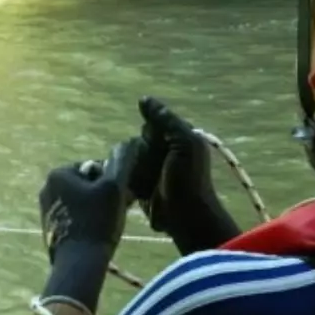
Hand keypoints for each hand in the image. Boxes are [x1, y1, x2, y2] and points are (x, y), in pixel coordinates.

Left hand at [39, 138, 141, 263]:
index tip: (119, 196)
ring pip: (82, 201)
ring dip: (98, 207)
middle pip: (87, 184)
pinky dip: (87, 220)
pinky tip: (97, 233)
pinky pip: (74, 216)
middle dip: (104, 194)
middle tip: (117, 210)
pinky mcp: (50, 227)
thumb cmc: (98, 222)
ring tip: (108, 223)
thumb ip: (121, 161)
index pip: (94, 167)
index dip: (111, 181)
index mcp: (58, 173)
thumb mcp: (114, 187)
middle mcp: (46, 188)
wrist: (80, 263)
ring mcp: (46, 209)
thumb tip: (128, 142)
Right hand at [133, 96, 214, 230]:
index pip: (152, 125)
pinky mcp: (139, 185)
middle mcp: (163, 150)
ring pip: (129, 158)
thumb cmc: (189, 178)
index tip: (161, 148)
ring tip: (147, 181)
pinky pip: (125, 174)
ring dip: (134, 168)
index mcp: (177, 137)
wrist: (185, 215)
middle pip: (138, 141)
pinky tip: (137, 188)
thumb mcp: (184, 143)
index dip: (153, 135)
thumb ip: (167, 120)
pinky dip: (129, 179)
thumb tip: (143, 99)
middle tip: (154, 167)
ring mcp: (150, 168)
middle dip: (141, 152)